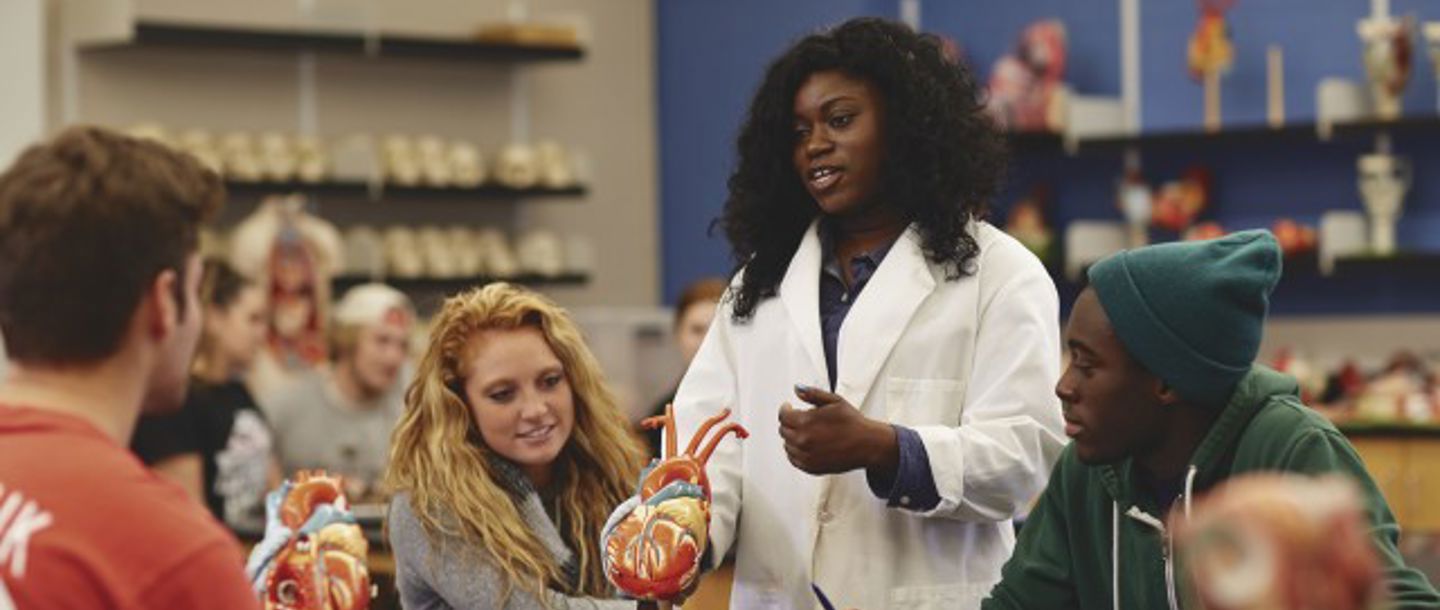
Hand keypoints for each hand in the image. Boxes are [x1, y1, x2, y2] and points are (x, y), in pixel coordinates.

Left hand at [779, 384, 897, 475]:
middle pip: (783, 430)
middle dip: (789, 422)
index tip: (788, 407)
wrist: (867, 445)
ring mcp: (806, 455)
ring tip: (805, 432)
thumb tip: (797, 389)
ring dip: (792, 437)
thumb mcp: (835, 401)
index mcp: (806, 422)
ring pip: (787, 445)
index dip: (785, 409)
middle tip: (799, 419)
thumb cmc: (853, 423)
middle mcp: (803, 440)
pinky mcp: (811, 467)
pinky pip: (793, 459)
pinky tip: (805, 445)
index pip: (783, 416)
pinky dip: (795, 451)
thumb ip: (812, 394)